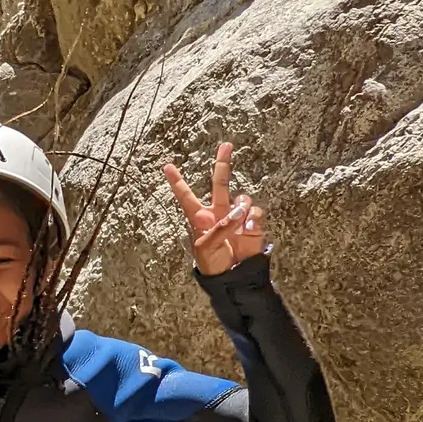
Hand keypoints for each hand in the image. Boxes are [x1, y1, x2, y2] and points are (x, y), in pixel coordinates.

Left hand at [162, 142, 267, 275]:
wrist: (233, 276)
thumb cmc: (212, 264)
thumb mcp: (206, 248)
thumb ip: (219, 228)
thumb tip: (238, 213)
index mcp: (199, 217)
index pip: (186, 196)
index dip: (177, 181)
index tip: (167, 166)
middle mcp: (218, 212)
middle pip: (220, 183)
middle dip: (223, 163)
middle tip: (226, 145)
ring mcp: (236, 216)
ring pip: (241, 198)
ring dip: (241, 207)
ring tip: (239, 224)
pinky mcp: (253, 223)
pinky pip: (256, 212)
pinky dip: (253, 219)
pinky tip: (249, 230)